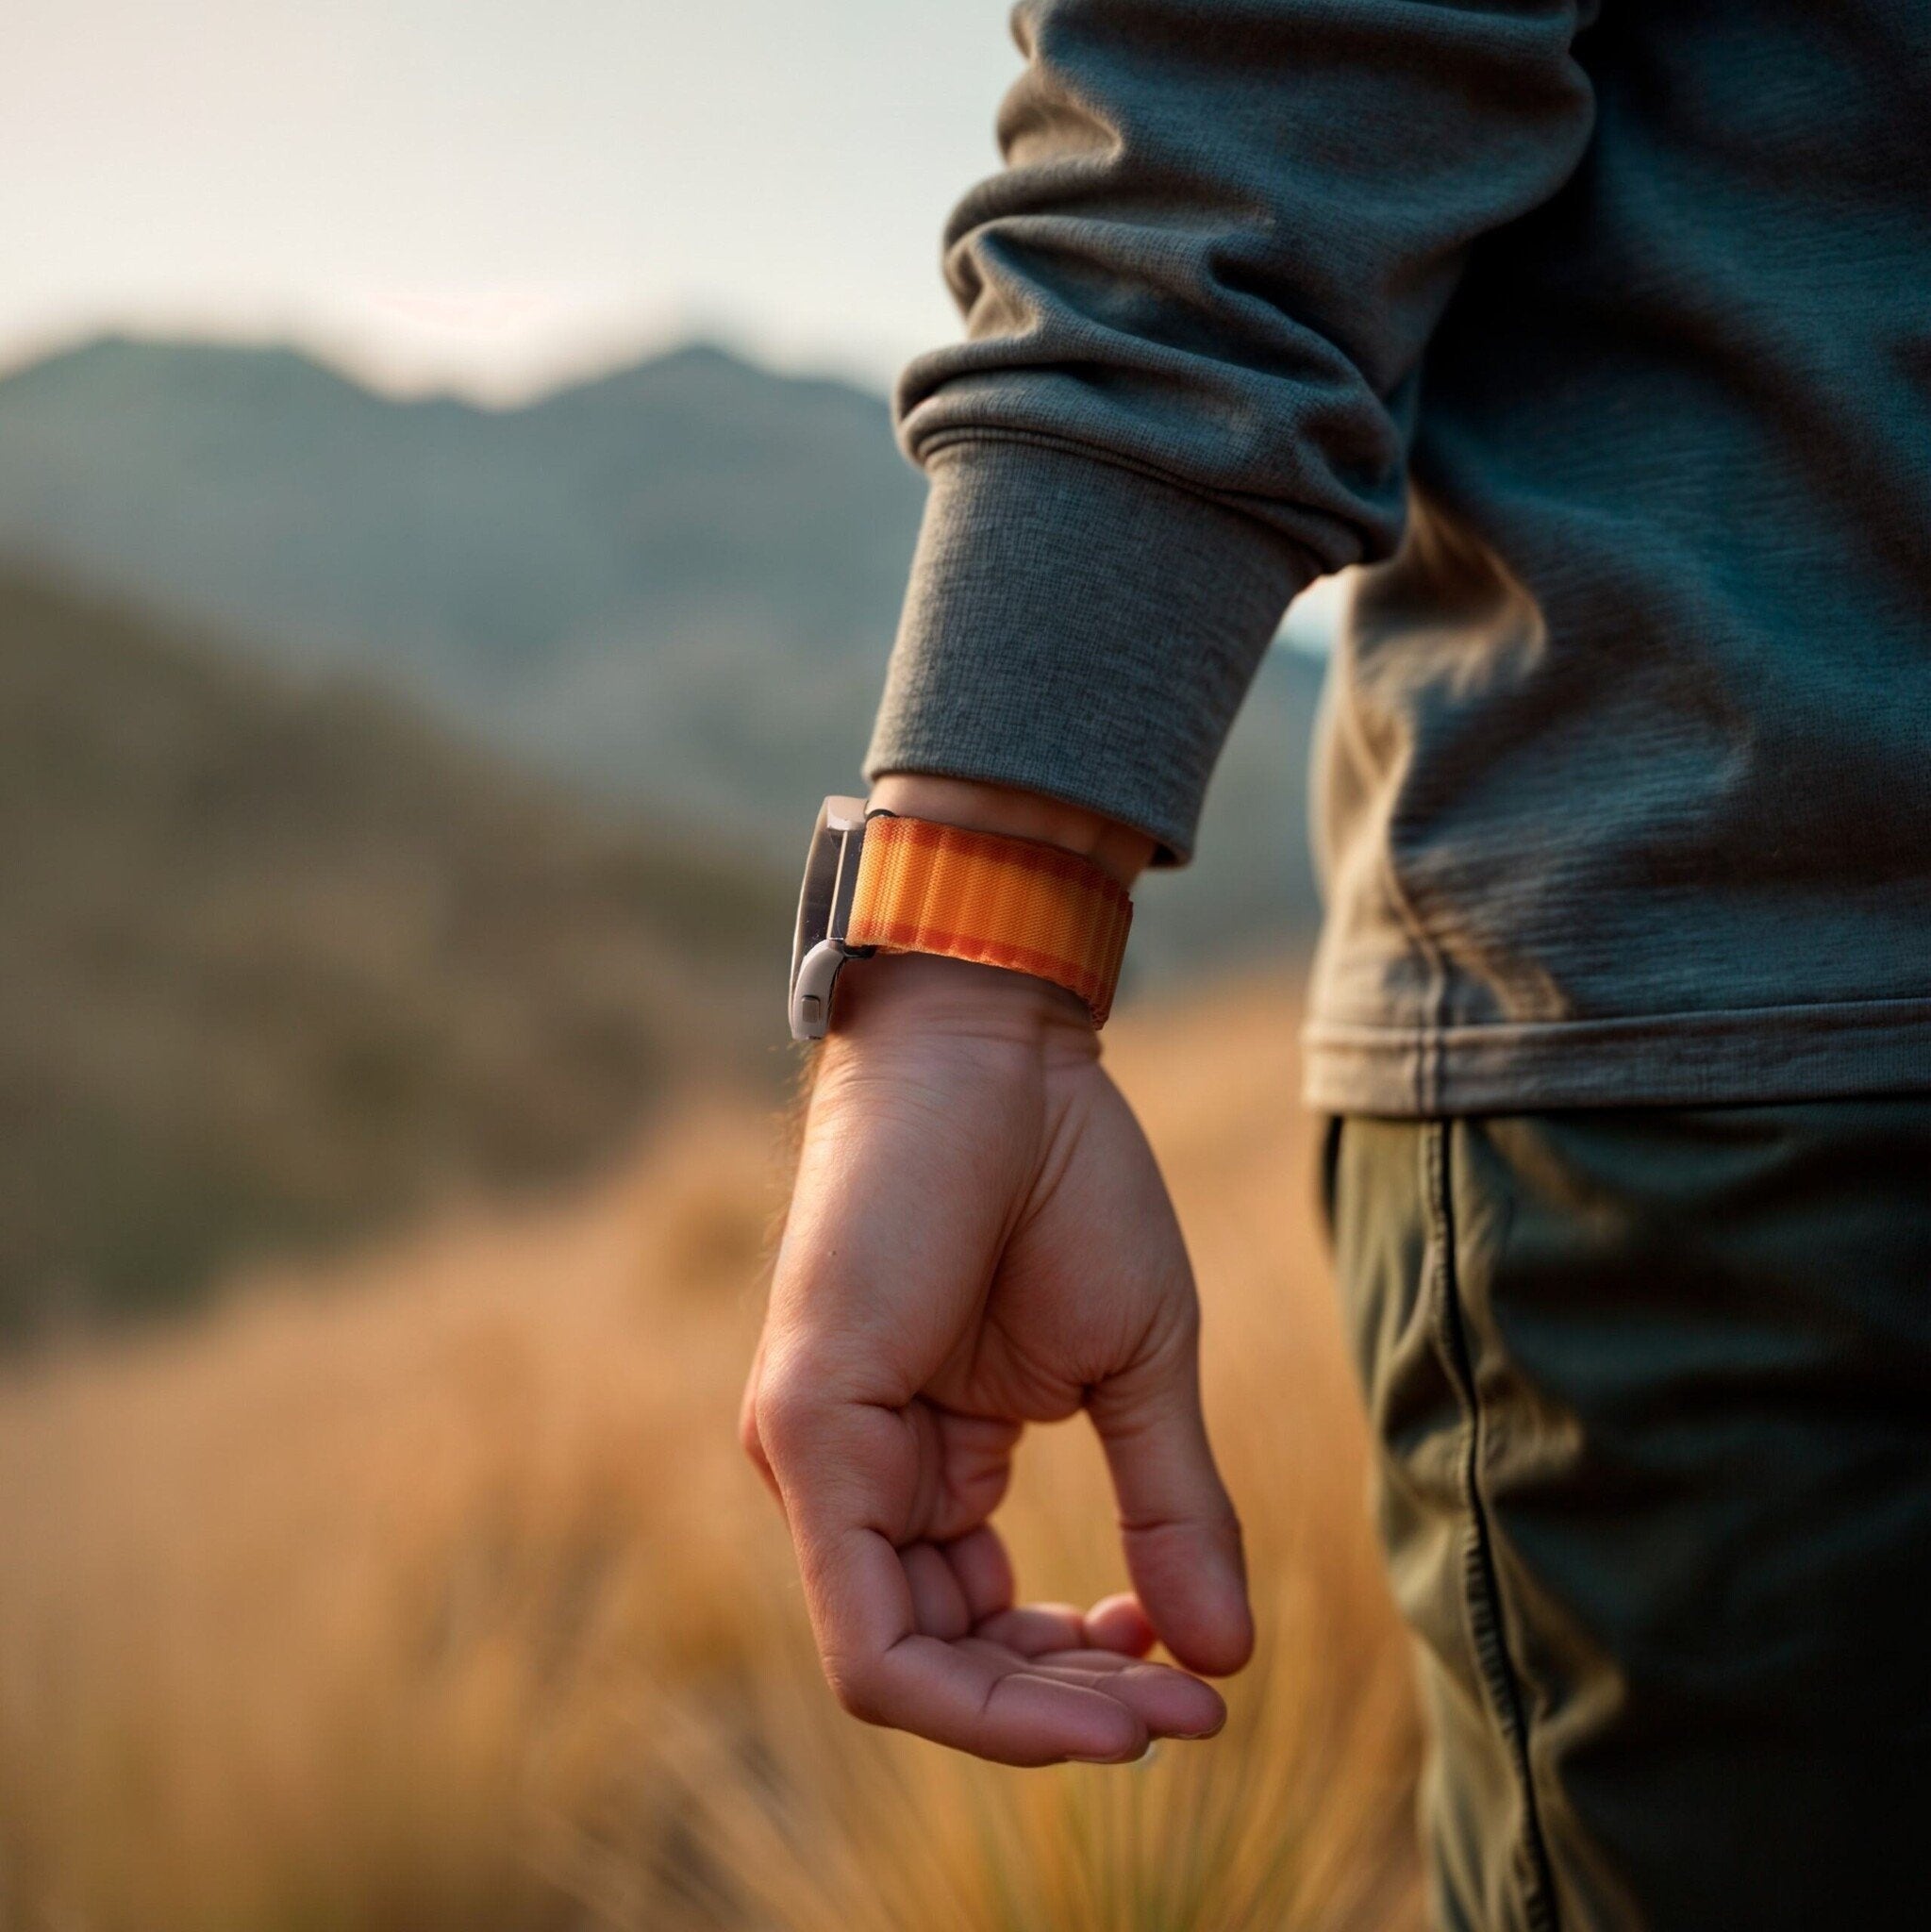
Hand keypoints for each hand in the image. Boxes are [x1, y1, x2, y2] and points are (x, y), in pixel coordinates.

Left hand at [740, 936, 1252, 1766]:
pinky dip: (968, 1689)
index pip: (977, 1627)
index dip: (1083, 1685)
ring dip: (1030, 1714)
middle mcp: (852, 1470)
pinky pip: (865, 1622)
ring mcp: (815, 1452)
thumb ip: (1168, 1511)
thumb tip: (1225, 1661)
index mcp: (921, 1457)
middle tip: (1187, 1725)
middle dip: (1065, 1712)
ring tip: (1153, 1714)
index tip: (1199, 1695)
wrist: (999, 1047)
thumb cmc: (1064, 1179)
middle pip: (942, 1657)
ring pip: (902, 1661)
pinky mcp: (804, 1425)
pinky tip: (1090, 1691)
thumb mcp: (1137, 1366)